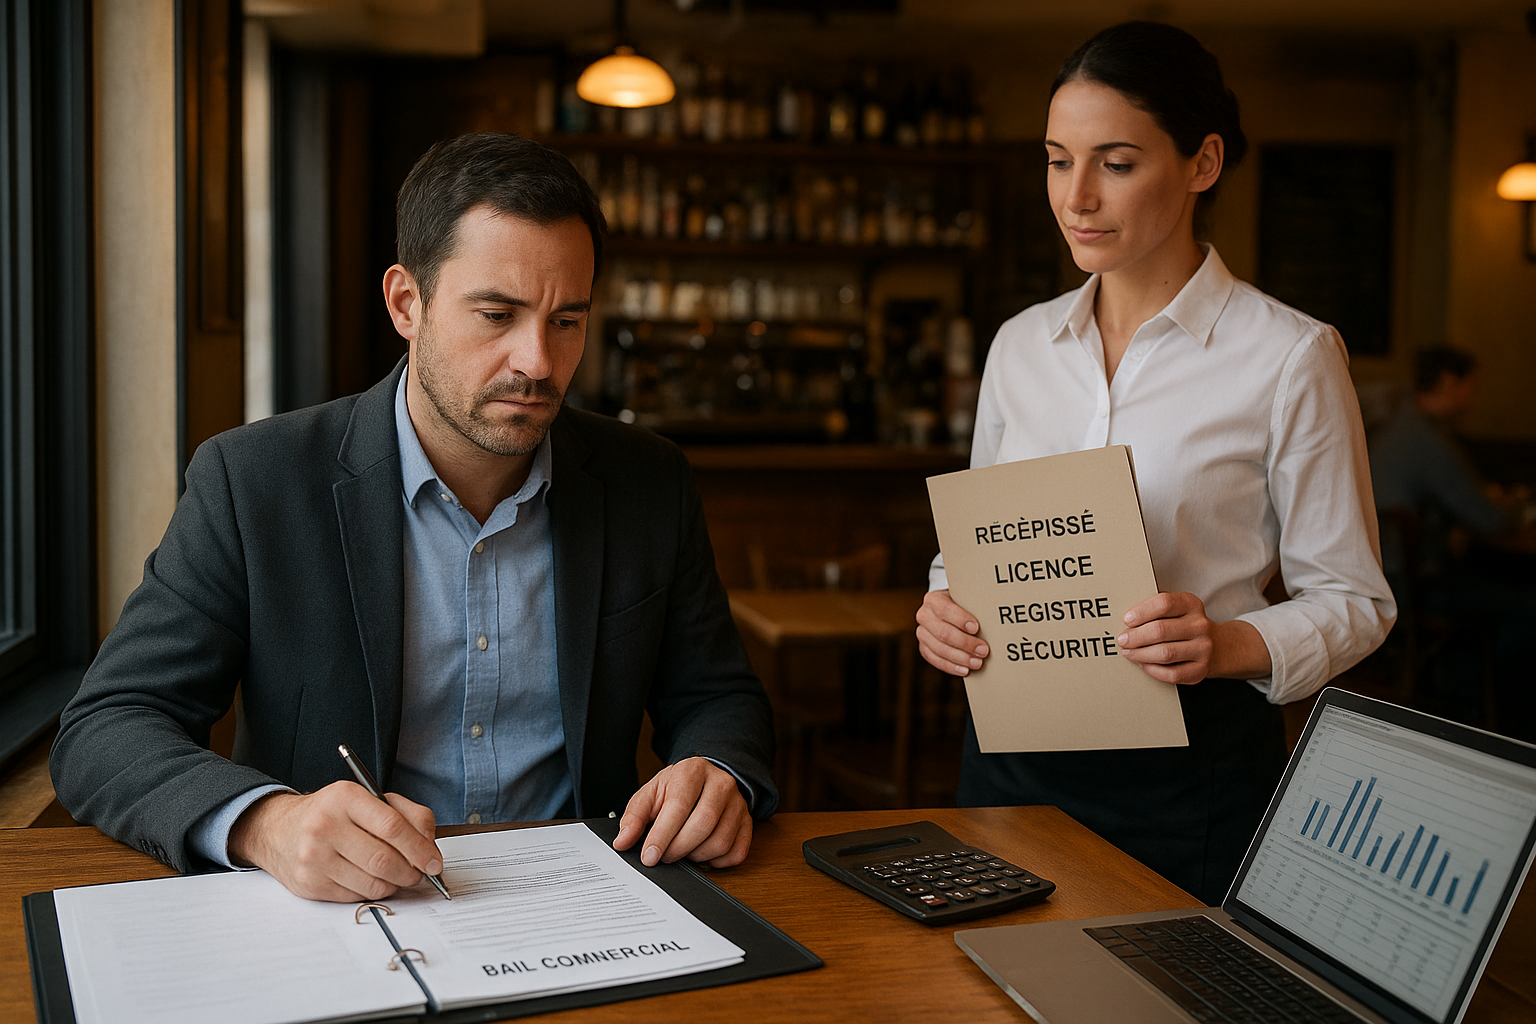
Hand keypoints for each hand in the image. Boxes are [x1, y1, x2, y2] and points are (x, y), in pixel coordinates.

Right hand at [227, 782, 442, 902]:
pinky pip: (356, 896)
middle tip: (420, 873)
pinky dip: (373, 891)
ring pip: (372, 883)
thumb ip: (408, 815)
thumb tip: (430, 847)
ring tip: (396, 875)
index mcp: (345, 797)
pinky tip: (370, 878)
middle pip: (383, 860)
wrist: (278, 830)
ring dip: (394, 884)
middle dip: (411, 872)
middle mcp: (325, 826)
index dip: (420, 848)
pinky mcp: (310, 884)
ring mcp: (314, 858)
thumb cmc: (333, 813)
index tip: (434, 862)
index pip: (392, 826)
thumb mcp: (370, 798)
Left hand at [612, 757, 751, 868]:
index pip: (679, 806)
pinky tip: (701, 853)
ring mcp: (738, 803)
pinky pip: (735, 853)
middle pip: (703, 824)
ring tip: (682, 850)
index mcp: (693, 771)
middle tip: (663, 856)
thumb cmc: (676, 788)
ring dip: (695, 857)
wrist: (704, 781)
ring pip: (720, 842)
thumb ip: (634, 816)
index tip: (649, 856)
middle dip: (678, 848)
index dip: (662, 835)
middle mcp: (721, 784)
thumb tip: (622, 841)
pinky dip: (715, 862)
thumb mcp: (650, 794)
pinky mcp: (748, 823)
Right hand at [916, 588, 988, 675]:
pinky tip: (965, 670)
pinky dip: (950, 666)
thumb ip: (973, 606)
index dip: (961, 620)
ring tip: (977, 663)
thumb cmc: (963, 605)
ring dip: (960, 658)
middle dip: (965, 643)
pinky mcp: (924, 648)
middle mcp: (924, 615)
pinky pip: (935, 660)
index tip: (976, 628)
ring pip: (939, 648)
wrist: (951, 611)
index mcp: (933, 600)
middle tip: (983, 650)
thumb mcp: (966, 599)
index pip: (945, 610)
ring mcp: (922, 633)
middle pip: (943, 632)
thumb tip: (993, 619)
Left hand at [1117, 591, 1270, 683]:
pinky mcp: (1201, 670)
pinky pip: (1172, 673)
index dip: (1142, 612)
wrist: (1218, 646)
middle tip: (1122, 640)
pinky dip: (1153, 670)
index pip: (1164, 604)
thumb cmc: (1186, 625)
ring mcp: (1203, 649)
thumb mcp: (1177, 609)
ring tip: (1128, 652)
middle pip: (1161, 631)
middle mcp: (1200, 626)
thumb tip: (1126, 620)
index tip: (1127, 620)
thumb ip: (1155, 610)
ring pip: (1165, 653)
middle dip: (1135, 637)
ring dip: (1140, 654)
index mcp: (1191, 604)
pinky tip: (1144, 664)